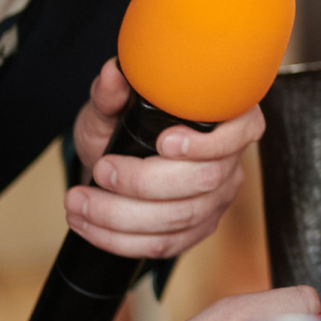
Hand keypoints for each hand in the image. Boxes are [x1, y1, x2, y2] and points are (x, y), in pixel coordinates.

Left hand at [69, 58, 259, 258]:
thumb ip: (111, 92)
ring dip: (120, 216)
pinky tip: (88, 225)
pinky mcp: (197, 229)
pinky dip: (120, 240)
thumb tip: (111, 74)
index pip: (242, 131)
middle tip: (100, 171)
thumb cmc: (122, 125)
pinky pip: (164, 245)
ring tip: (78, 202)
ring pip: (179, 218)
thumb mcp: (112, 105)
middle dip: (143, 182)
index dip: (207, 143)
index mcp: (227, 119)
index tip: (165, 142)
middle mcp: (230, 161)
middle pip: (203, 181)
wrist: (114, 159)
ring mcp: (217, 199)